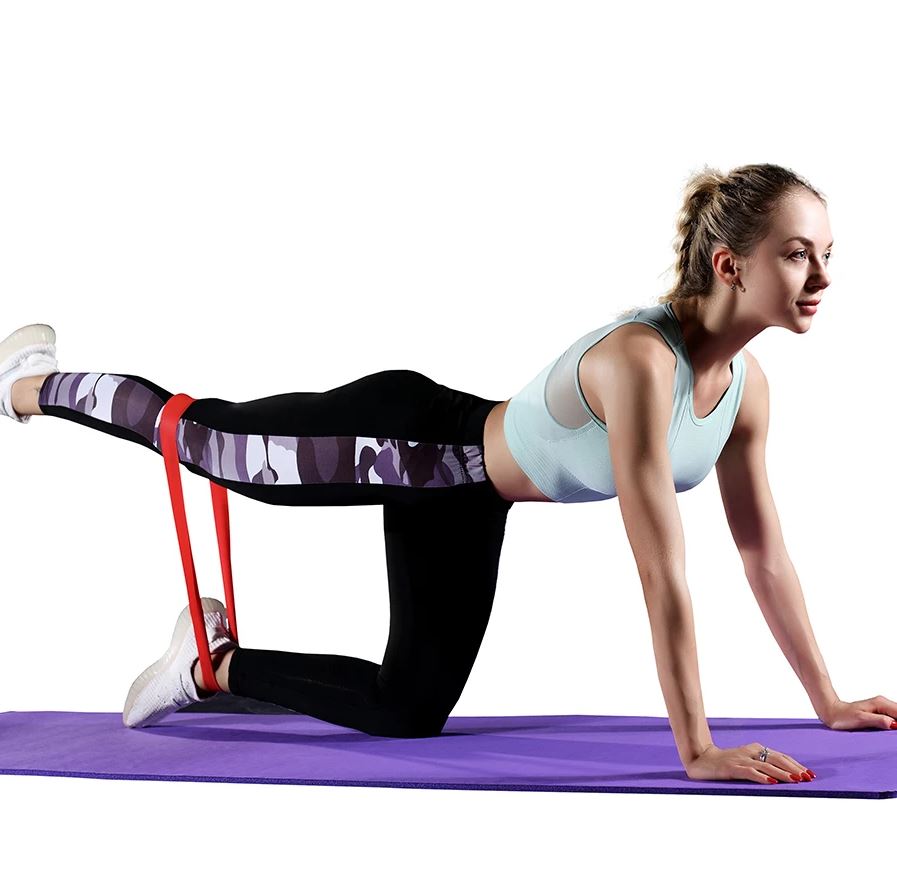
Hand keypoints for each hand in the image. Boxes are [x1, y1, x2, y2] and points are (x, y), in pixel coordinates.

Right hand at [685, 743, 813, 784]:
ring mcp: (741, 759)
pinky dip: (762, 777)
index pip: (780, 756)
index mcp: (755, 748)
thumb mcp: (746, 760)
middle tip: (808, 778)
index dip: (796, 765)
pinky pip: (750, 772)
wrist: (701, 760)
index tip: (809, 774)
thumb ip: (762, 764)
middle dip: (794, 769)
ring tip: (796, 780)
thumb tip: (785, 776)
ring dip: (783, 774)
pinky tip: (772, 783)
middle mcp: (750, 751)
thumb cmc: (726, 762)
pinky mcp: (732, 768)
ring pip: (766, 766)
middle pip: (777, 759)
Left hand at [821, 695, 896, 730]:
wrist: (832, 713)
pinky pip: (893, 717)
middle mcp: (883, 703)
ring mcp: (882, 707)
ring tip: (891, 735)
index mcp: (881, 703)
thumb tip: (894, 724)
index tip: (895, 730)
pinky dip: (894, 724)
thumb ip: (878, 721)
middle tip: (893, 734)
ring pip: (896, 714)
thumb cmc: (843, 717)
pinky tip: (891, 731)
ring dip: (896, 724)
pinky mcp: (879, 713)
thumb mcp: (861, 719)